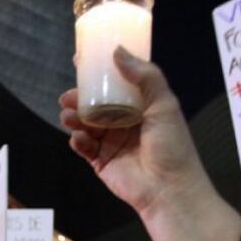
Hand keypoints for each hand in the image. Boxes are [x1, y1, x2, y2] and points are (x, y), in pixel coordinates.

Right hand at [62, 48, 240, 240]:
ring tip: (68, 115)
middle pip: (95, 103)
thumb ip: (144, 77)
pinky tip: (78, 137)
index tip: (81, 60)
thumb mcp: (164, 104)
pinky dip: (77, 140)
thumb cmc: (172, 145)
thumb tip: (117, 51)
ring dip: (74, 118)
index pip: (116, 84)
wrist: (169, 189)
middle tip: (68, 96)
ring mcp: (110, 142)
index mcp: (140, 106)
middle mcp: (123, 122)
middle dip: (78, 97)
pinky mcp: (100, 162)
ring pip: (85, 124)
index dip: (98, 72)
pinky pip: (83, 147)